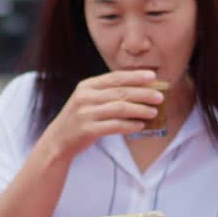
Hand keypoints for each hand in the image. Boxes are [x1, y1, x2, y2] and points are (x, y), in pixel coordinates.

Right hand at [42, 69, 163, 158]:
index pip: (116, 77)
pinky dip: (130, 125)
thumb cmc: (79, 118)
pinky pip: (115, 126)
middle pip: (121, 92)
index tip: (153, 76)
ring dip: (140, 110)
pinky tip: (140, 126)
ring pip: (120, 109)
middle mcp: (85, 97)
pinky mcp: (88, 130)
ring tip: (153, 112)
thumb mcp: (88, 99)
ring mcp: (86, 114)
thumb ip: (107, 93)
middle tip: (159, 97)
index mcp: (87, 86)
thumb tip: (140, 89)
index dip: (136, 76)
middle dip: (143, 93)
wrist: (58, 140)